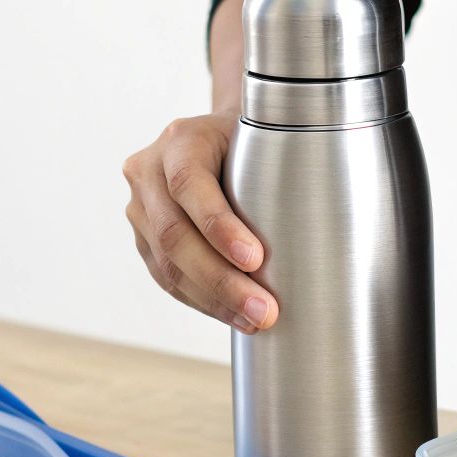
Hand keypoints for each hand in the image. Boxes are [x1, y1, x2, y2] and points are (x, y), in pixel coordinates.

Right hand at [123, 113, 278, 332]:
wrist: (217, 140)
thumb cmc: (250, 141)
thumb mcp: (263, 137)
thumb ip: (277, 168)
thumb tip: (316, 233)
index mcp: (179, 140)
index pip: (189, 185)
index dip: (219, 227)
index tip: (255, 259)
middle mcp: (149, 172)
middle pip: (174, 234)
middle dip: (221, 280)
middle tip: (263, 309)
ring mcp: (140, 208)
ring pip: (167, 265)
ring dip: (213, 300)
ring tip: (254, 320)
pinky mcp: (143, 239)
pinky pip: (166, 278)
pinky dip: (202, 301)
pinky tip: (233, 315)